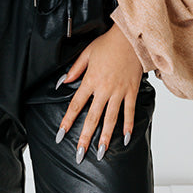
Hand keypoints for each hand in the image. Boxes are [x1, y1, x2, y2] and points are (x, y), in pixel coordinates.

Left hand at [55, 23, 143, 163]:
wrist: (130, 37)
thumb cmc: (108, 44)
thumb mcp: (87, 53)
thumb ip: (75, 69)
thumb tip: (63, 82)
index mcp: (91, 80)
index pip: (76, 104)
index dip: (67, 120)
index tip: (61, 134)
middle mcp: (104, 89)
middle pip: (92, 117)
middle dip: (85, 137)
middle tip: (79, 154)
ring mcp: (119, 91)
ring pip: (111, 118)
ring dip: (105, 137)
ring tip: (100, 152)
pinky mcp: (132, 91)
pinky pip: (130, 111)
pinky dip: (128, 125)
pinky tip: (125, 138)